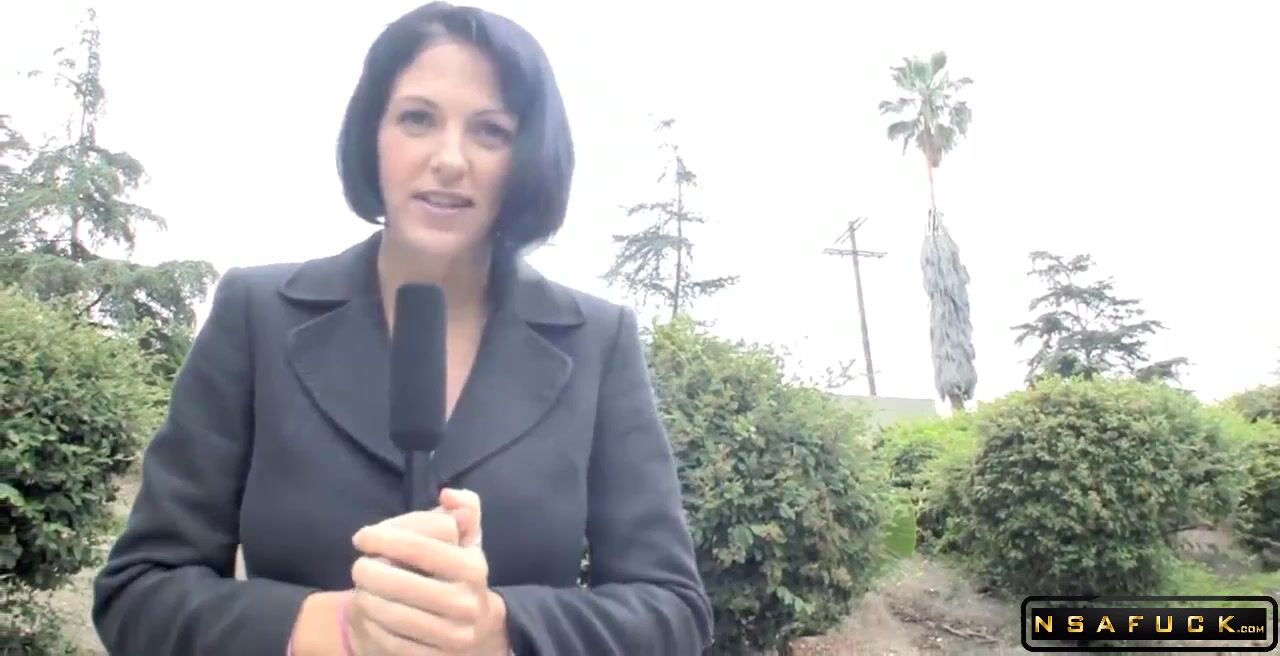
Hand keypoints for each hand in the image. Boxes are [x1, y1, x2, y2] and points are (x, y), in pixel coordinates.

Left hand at [347, 489, 507, 655]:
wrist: (473, 627)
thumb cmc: (457, 572)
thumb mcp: (466, 539)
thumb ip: (464, 509)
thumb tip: (448, 495)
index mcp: (473, 567)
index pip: (422, 547)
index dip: (386, 538)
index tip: (361, 536)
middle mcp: (467, 603)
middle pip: (405, 584)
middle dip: (372, 572)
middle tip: (357, 566)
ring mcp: (452, 636)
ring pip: (396, 616)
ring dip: (368, 599)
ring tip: (359, 589)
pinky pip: (393, 644)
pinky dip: (373, 627)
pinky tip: (367, 614)